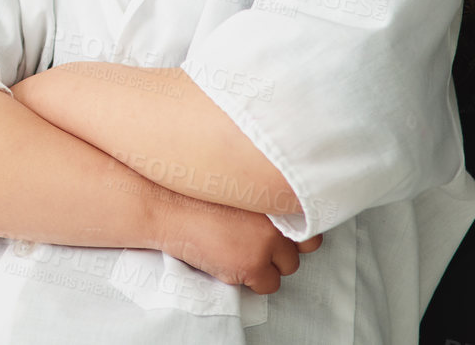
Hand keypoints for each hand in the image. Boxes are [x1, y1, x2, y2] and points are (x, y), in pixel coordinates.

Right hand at [154, 194, 321, 294]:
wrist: (168, 208)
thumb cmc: (194, 197)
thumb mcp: (236, 189)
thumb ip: (261, 201)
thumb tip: (283, 224)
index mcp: (272, 196)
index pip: (307, 222)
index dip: (294, 233)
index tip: (281, 235)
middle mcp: (276, 218)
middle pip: (300, 248)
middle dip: (280, 250)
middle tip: (255, 245)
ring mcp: (267, 242)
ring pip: (287, 268)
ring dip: (268, 265)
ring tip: (240, 253)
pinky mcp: (253, 265)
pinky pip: (269, 285)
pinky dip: (253, 281)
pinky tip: (232, 264)